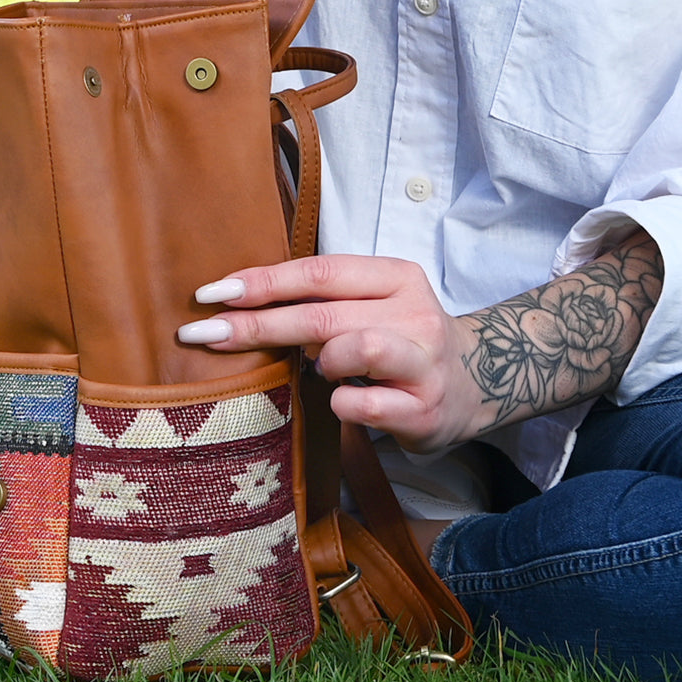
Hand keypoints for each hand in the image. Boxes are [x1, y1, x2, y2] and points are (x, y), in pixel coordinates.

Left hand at [177, 255, 479, 453]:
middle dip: (255, 324)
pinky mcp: (425, 409)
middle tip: (203, 334)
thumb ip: (321, 299)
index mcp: (394, 277)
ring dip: (319, 360)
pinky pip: (364, 403)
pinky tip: (343, 401)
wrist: (478, 384)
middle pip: (321, 313)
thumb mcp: (371, 305)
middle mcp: (413, 313)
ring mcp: (423, 362)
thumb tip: (237, 300)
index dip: (260, 282)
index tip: (209, 293)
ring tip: (321, 369)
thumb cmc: (400, 340)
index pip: (317, 272)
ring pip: (352, 348)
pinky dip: (340, 401)